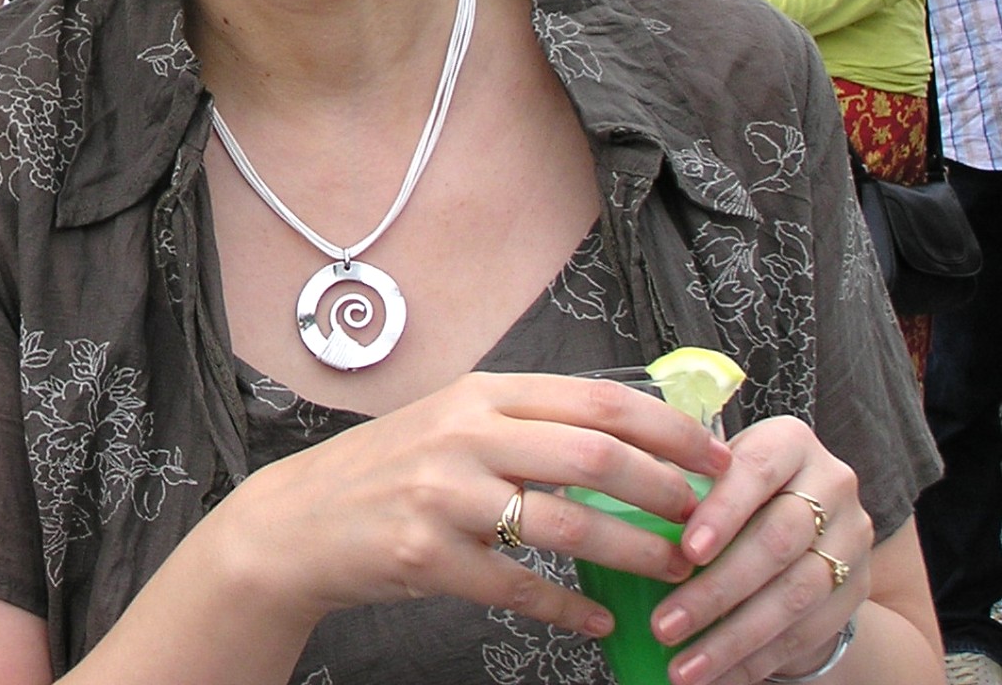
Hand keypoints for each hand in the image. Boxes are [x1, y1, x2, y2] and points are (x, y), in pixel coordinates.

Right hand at [211, 373, 730, 639]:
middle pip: (595, 455)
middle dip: (668, 491)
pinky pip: (520, 588)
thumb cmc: (385, 472)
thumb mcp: (451, 423)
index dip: (669, 429)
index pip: (597, 400)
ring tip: (674, 573)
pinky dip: (569, 607)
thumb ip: (524, 426)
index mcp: (480, 394)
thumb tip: (624, 441)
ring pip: (567, 524)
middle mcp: (464, 434)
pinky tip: (598, 617)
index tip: (715, 457)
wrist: (297, 522)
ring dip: (635, 553)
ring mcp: (443, 495)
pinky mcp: (427, 555)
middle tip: (706, 521)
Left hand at [651, 416, 867, 684]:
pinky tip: (718, 677)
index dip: (722, 512)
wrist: (807, 522)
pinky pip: (808, 632)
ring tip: (684, 667)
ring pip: (795, 595)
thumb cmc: (732, 489)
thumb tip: (603, 500)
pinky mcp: (857, 588)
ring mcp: (852, 539)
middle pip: (777, 542)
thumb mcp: (710, 468)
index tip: (685, 551)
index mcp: (789, 442)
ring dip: (734, 638)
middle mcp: (832, 484)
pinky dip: (758, 659)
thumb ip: (674, 478)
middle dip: (717, 591)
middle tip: (664, 626)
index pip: (756, 472)